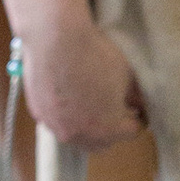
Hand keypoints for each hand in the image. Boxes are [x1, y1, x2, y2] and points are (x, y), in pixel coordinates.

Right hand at [2, 0, 145, 152]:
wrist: (54, 39)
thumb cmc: (94, 55)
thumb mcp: (127, 76)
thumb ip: (136, 97)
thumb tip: (140, 105)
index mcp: (106, 129)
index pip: (132, 131)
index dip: (139, 117)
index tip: (139, 107)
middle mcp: (79, 135)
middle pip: (103, 142)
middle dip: (112, 128)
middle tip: (115, 108)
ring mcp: (55, 125)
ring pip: (77, 136)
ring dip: (86, 125)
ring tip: (90, 102)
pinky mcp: (38, 113)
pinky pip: (57, 122)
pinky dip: (65, 114)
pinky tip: (68, 94)